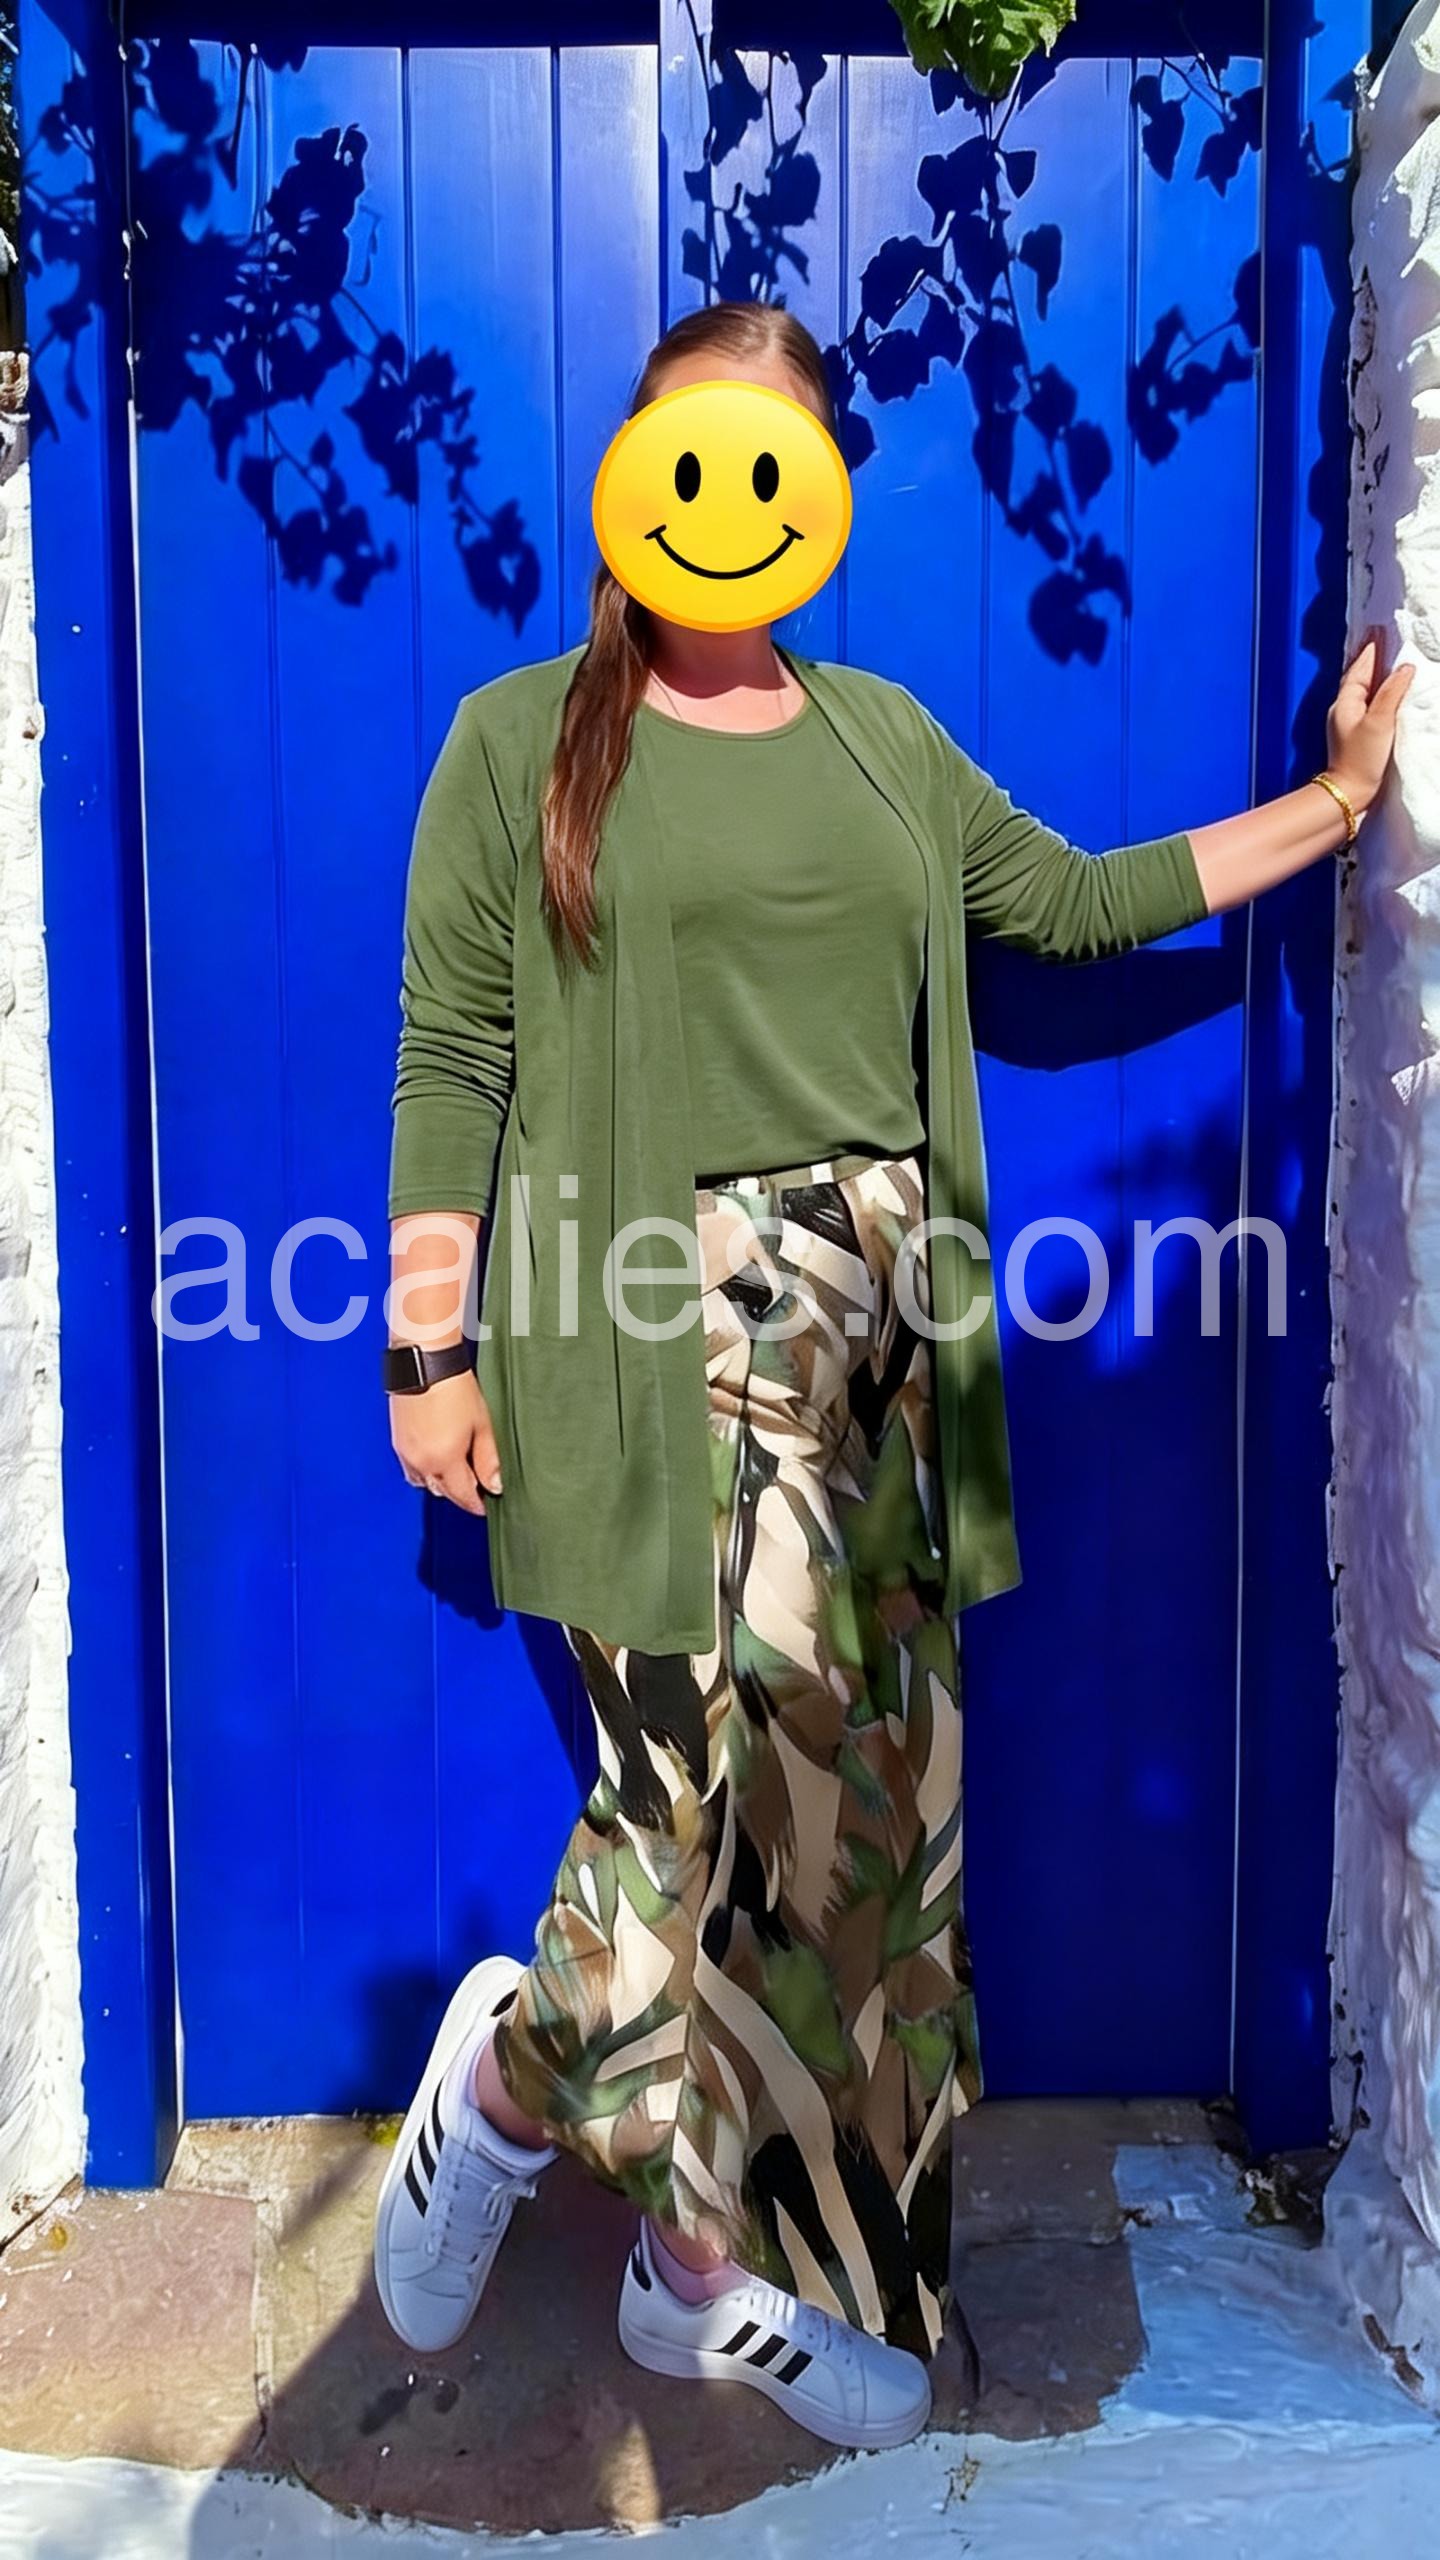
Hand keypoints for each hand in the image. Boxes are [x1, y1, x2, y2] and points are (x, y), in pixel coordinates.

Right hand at [390, 1370, 500, 1514]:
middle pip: (442, 1492)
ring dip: (440, 1483)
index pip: (462, 1495)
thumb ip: (488, 1459)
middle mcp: (421, 1461)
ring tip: (457, 1471)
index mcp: (444, 1460)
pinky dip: (425, 1470)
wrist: (425, 1361)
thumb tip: (495, 1484)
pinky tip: (437, 1458)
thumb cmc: (454, 1387)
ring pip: (424, 1483)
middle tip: (476, 1486)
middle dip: (460, 1493)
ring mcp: (406, 1453)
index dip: (476, 1504)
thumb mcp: (482, 1425)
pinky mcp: (397, 1442)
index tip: (486, 1505)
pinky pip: (411, 1469)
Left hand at [1326, 626, 1414, 813]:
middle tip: (1384, 640)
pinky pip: (1369, 706)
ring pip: (1364, 691)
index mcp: (1346, 701)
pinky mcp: (1358, 736)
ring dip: (1376, 676)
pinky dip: (1378, 695)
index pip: (1360, 668)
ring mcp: (1349, 723)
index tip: (1380, 631)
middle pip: (1360, 677)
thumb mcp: (1379, 721)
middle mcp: (1344, 709)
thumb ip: (1391, 692)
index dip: (1371, 650)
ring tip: (1389, 662)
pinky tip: (1387, 695)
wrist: (1350, 794)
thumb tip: (1405, 668)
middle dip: (1372, 660)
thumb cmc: (1361, 758)